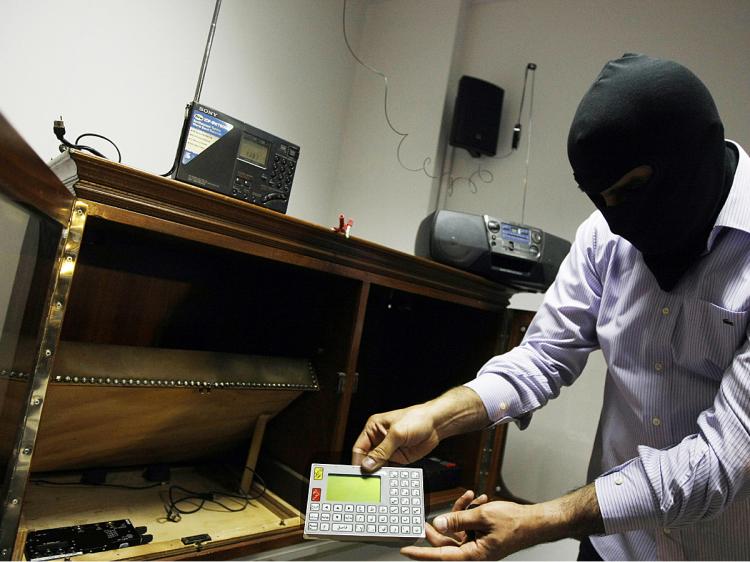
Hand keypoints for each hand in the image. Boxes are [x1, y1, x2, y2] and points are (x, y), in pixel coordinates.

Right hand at [351, 386, 488, 471]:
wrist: (437, 424)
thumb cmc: (417, 419)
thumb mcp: (397, 434)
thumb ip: (382, 451)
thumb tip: (368, 464)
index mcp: (373, 428)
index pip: (360, 447)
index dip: (358, 461)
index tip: (358, 474)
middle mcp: (379, 439)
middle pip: (367, 458)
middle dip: (367, 469)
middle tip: (366, 481)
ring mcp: (389, 450)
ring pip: (378, 465)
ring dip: (378, 473)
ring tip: (377, 482)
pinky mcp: (399, 458)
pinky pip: (390, 469)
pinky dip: (389, 475)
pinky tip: (388, 480)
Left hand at [401, 483, 603, 560]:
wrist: (536, 521)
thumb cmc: (516, 523)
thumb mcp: (483, 517)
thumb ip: (459, 520)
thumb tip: (438, 523)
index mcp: (474, 554)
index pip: (440, 554)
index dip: (421, 552)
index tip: (405, 550)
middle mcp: (475, 552)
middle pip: (447, 541)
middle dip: (441, 524)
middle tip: (431, 514)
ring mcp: (479, 544)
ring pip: (459, 530)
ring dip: (461, 512)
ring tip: (469, 498)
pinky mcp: (484, 537)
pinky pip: (469, 526)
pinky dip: (471, 512)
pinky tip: (477, 499)